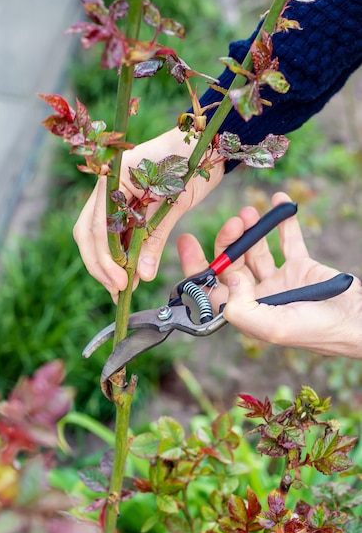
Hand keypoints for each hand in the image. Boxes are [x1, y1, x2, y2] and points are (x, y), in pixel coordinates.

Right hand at [73, 127, 223, 299]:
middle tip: (118, 291)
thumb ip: (155, 237)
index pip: (98, 226)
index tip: (121, 283)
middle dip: (100, 265)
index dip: (106, 259)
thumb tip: (142, 275)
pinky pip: (115, 231)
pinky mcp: (124, 201)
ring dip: (109, 262)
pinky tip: (130, 271)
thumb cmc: (192, 161)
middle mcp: (106, 184)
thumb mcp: (174, 201)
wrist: (206, 142)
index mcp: (113, 176)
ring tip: (123, 287)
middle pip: (89, 232)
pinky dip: (121, 252)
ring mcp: (112, 193)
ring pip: (98, 234)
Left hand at [177, 191, 361, 357]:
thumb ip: (242, 309)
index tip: (188, 241)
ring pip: (255, 249)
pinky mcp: (300, 267)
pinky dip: (282, 221)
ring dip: (251, 230)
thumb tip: (227, 279)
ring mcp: (279, 280)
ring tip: (252, 213)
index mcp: (247, 312)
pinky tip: (280, 202)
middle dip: (228, 240)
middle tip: (235, 221)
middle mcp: (258, 295)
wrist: (357, 320)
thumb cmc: (317, 331)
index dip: (196, 267)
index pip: (212, 289)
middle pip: (232, 264)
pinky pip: (287, 239)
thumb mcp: (274, 327)